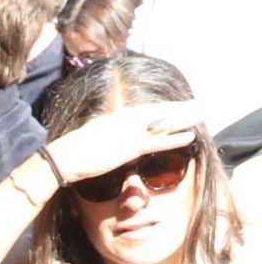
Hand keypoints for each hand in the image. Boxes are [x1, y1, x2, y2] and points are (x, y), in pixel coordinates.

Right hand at [41, 98, 204, 191]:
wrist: (64, 158)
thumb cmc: (73, 151)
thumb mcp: (91, 135)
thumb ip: (105, 130)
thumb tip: (110, 131)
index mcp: (115, 116)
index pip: (145, 111)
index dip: (164, 109)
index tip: (178, 106)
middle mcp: (124, 120)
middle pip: (157, 113)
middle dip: (179, 109)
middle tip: (198, 105)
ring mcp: (128, 133)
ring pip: (162, 124)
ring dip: (183, 120)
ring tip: (201, 116)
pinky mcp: (129, 147)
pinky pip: (157, 142)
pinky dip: (175, 139)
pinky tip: (190, 136)